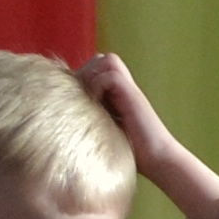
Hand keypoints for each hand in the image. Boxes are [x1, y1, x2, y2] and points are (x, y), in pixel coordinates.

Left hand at [75, 52, 218, 218]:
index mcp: (116, 92)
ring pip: (105, 60)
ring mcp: (129, 88)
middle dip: (84, 74)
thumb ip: (89, 110)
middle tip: (81, 98)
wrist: (156, 159)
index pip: (93, 66)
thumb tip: (62, 103)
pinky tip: (99, 107)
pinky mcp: (133, 93)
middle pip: (98, 59)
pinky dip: (99, 88)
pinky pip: (110, 76)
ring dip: (91, 77)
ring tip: (90, 100)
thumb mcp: (101, 127)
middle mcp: (123, 86)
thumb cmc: (128, 150)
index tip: (75, 100)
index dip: (81, 77)